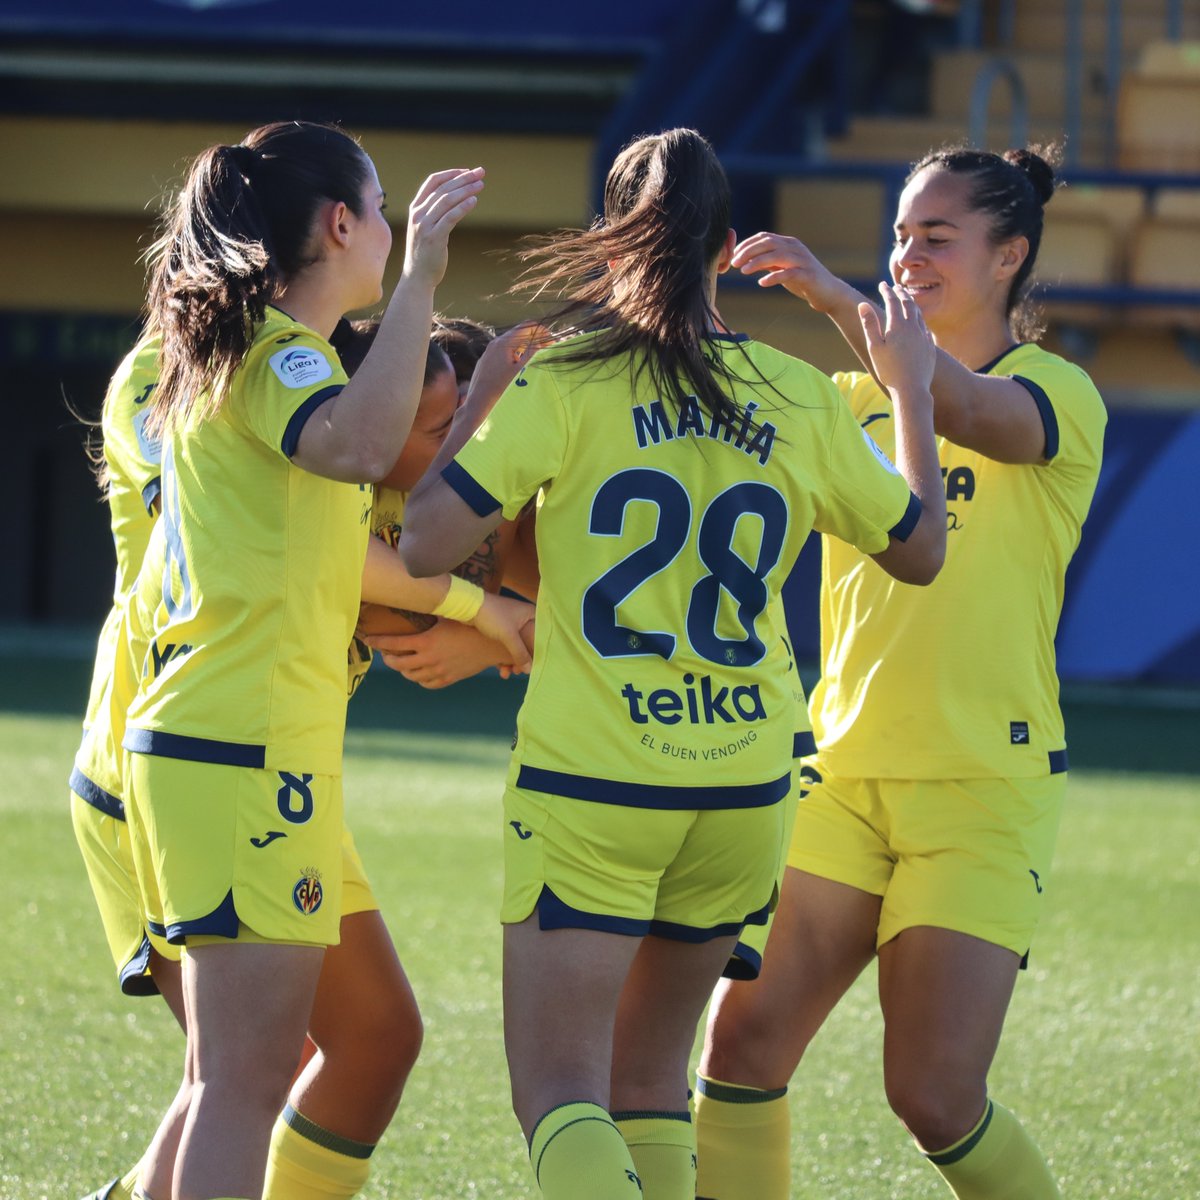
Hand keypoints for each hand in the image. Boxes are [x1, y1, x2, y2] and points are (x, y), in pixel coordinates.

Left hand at [366, 620, 509, 688]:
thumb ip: (430, 611)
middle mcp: (430, 660)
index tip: (368, 640)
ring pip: (411, 676)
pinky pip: (427, 684)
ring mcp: (439, 672)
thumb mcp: (448, 615)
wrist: (495, 644)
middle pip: (399, 664)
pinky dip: (418, 679)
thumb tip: (415, 595)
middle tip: (385, 652)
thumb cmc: (471, 624)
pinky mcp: (449, 679)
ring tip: (400, 661)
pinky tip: (417, 672)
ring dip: (402, 669)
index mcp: (427, 642)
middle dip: (388, 658)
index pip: (393, 644)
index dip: (378, 643)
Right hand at [403, 167, 485, 287]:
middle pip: (443, 189)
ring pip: (447, 200)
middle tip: (480, 172)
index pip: (432, 182)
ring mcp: (424, 226)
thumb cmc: (425, 254)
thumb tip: (455, 199)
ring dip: (466, 190)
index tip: (467, 171)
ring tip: (481, 185)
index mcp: (415, 209)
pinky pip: (450, 217)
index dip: (451, 174)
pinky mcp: (434, 238)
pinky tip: (474, 201)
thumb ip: (435, 213)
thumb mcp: (426, 229)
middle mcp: (418, 214)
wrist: (417, 278)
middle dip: (463, 178)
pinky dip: (463, 207)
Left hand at [461, 321, 550, 417]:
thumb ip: (533, 353)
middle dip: (534, 338)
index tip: (551, 342)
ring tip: (535, 357)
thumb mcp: (521, 370)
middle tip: (547, 348)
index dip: (542, 331)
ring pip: (511, 342)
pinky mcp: (486, 360)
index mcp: (504, 342)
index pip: (527, 327)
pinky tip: (520, 365)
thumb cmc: (501, 388)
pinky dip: (515, 353)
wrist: (478, 402)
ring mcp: (489, 351)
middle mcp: (495, 343)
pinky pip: (503, 351)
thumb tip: (543, 341)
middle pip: (519, 332)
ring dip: (525, 346)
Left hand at [471, 591, 534, 673]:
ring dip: (512, 661)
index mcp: (531, 614)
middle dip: (523, 660)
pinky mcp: (500, 630)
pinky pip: (507, 647)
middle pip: (529, 644)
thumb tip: (529, 670)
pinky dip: (504, 657)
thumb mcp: (508, 635)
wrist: (467, 606)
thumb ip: (520, 653)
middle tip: (517, 672)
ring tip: (507, 672)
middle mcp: (524, 618)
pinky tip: (500, 669)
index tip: (536, 666)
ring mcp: (511, 625)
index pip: (541, 636)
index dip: (540, 652)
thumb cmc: (492, 616)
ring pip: (517, 647)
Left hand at [730, 232, 850, 313]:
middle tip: (734, 263)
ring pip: (777, 255)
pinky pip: (788, 274)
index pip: (765, 237)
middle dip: (748, 251)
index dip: (747, 244)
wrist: (828, 293)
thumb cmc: (803, 281)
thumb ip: (768, 261)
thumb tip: (747, 259)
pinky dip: (773, 277)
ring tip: (744, 271)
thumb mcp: (783, 268)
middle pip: (768, 243)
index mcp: (789, 244)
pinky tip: (762, 283)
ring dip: (757, 262)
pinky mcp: (808, 275)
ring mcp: (803, 261)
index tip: (733, 255)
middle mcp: (796, 248)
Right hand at [858, 283, 935, 397]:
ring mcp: (923, 336)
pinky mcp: (930, 347)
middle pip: (908, 303)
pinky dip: (919, 319)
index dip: (887, 291)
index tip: (882, 284)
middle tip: (896, 288)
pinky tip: (918, 322)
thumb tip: (862, 305)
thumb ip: (870, 324)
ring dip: (912, 304)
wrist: (912, 389)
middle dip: (901, 294)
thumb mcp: (874, 347)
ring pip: (919, 314)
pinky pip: (925, 327)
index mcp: (898, 325)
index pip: (892, 301)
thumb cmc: (889, 370)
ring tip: (907, 300)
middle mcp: (913, 327)